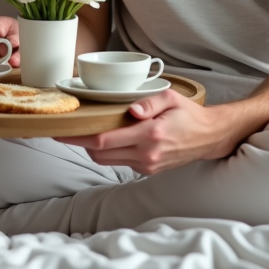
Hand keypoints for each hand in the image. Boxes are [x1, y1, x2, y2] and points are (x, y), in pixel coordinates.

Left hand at [55, 90, 239, 174]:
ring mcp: (147, 165)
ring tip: (86, 131)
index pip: (103, 140)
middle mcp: (146, 154)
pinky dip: (109, 151)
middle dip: (80, 143)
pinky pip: (119, 162)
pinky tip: (108, 137)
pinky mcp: (148, 170)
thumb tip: (131, 109)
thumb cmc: (188, 114)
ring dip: (93, 148)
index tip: (60, 132)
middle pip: (99, 154)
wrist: (208, 138)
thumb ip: (149, 102)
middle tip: (68, 129)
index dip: (78, 138)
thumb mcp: (170, 98)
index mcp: (149, 135)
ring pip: (107, 160)